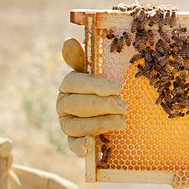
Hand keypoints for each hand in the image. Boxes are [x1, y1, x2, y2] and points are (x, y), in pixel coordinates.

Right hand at [56, 38, 126, 156]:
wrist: (120, 109)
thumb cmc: (110, 85)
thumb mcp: (102, 68)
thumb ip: (84, 58)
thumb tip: (68, 41)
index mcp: (70, 84)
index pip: (74, 82)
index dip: (94, 85)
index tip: (117, 88)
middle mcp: (65, 103)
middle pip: (76, 104)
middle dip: (102, 105)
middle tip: (124, 106)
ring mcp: (68, 123)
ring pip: (75, 125)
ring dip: (99, 123)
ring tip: (122, 122)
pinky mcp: (74, 141)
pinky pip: (72, 145)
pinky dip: (80, 147)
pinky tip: (90, 145)